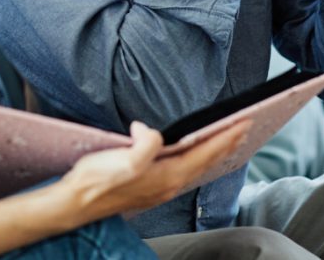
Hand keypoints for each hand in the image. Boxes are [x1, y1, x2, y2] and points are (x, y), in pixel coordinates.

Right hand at [59, 120, 250, 224]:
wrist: (77, 202)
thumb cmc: (98, 180)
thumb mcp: (123, 158)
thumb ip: (145, 144)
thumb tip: (151, 130)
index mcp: (168, 175)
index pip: (205, 152)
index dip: (226, 136)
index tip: (244, 121)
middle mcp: (169, 184)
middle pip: (207, 162)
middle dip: (227, 144)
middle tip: (245, 127)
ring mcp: (161, 188)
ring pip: (197, 167)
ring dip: (215, 152)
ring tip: (227, 140)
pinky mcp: (150, 188)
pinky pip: (185, 171)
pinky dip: (198, 159)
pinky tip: (193, 156)